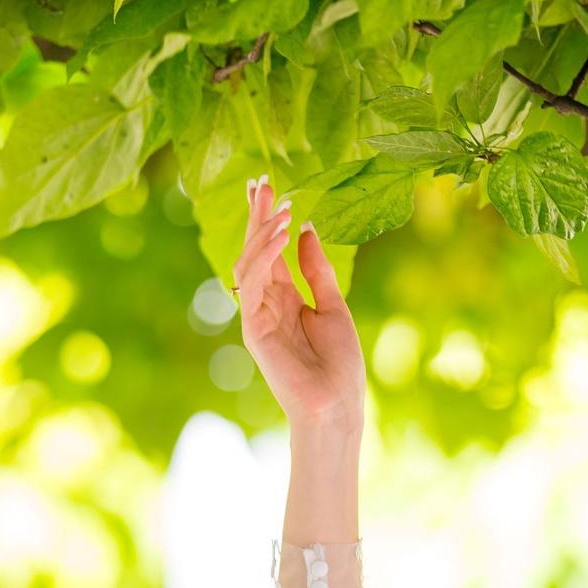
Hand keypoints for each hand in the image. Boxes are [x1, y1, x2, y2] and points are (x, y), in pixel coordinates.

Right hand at [235, 175, 364, 434]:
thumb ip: (317, 269)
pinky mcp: (253, 329)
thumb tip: (305, 228)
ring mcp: (256, 316)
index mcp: (285, 298)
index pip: (270, 250)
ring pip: (248, 263)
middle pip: (254, 250)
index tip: (266, 187)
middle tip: (261, 182)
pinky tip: (281, 236)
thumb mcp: (334, 306)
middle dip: (256, 216)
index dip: (266, 218)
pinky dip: (264, 257)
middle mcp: (266, 303)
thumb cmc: (339, 364)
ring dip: (263, 233)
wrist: (337, 405)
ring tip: (282, 208)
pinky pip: (251, 285)